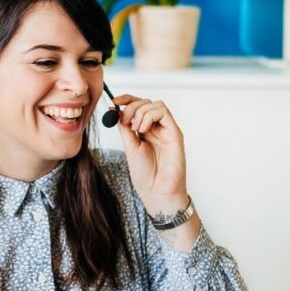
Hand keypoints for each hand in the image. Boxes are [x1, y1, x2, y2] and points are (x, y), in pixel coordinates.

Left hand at [113, 94, 188, 213]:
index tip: (114, 101)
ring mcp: (166, 129)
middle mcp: (156, 128)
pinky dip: (149, 115)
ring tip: (136, 129)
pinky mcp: (175, 132)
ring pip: (155, 104)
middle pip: (145, 102)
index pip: (137, 106)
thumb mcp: (129, 146)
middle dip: (131, 107)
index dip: (126, 100)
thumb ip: (124, 128)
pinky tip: (143, 129)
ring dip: (140, 112)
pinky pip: (163, 112)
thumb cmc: (145, 174)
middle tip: (125, 121)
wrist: (156, 190)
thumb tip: (115, 110)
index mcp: (144, 130)